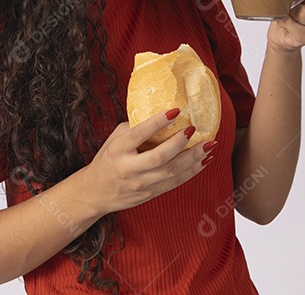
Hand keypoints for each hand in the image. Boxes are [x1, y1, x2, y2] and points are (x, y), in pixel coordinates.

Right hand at [76, 109, 215, 217]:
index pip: (139, 134)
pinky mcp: (150, 194)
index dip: (157, 122)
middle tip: (195, 130)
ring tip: (209, 145)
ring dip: (193, 159)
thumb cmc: (108, 159)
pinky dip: (192, 172)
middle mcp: (129, 168)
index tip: (175, 110)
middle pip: (159, 158)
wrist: (96, 193)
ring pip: (171, 173)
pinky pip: (175, 183)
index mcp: (118, 150)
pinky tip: (204, 161)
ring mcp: (141, 184)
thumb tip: (162, 114)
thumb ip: (134, 128)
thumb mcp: (114, 140)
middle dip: (180, 143)